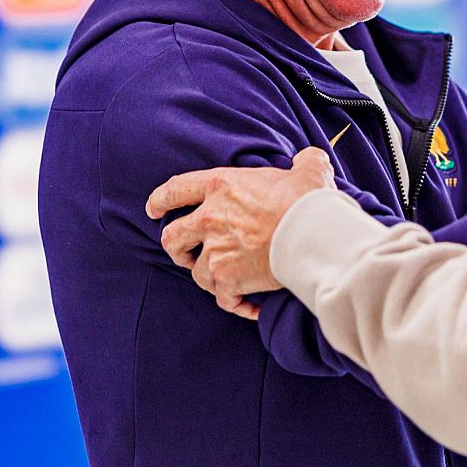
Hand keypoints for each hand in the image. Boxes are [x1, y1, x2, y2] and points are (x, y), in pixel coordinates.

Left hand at [145, 148, 337, 317]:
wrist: (313, 235)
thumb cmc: (307, 200)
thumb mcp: (308, 168)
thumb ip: (303, 160)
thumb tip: (308, 159)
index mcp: (220, 186)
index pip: (175, 190)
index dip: (160, 201)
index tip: (153, 210)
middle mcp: (209, 219)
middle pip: (172, 237)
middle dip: (176, 248)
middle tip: (186, 254)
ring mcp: (215, 252)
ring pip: (197, 273)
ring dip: (210, 278)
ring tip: (227, 282)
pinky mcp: (228, 280)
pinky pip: (224, 299)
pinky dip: (237, 304)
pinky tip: (251, 306)